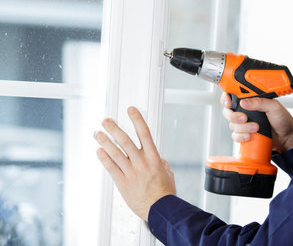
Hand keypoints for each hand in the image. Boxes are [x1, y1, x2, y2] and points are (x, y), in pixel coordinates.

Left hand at [94, 107, 175, 221]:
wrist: (160, 209)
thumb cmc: (165, 192)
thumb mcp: (167, 171)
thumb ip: (160, 161)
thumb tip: (155, 156)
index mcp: (154, 158)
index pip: (144, 133)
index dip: (137, 120)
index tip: (131, 110)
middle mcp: (141, 163)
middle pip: (125, 141)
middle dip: (114, 129)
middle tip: (106, 120)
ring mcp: (131, 172)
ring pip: (115, 153)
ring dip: (105, 141)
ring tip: (98, 133)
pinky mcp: (122, 183)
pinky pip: (111, 168)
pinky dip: (104, 158)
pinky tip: (99, 151)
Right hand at [221, 94, 292, 152]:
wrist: (287, 136)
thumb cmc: (282, 119)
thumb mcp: (274, 107)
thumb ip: (260, 102)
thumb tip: (244, 102)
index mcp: (250, 100)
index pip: (232, 96)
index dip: (226, 98)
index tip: (228, 103)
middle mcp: (244, 111)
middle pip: (228, 112)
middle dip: (234, 116)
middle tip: (245, 118)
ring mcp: (244, 123)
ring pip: (232, 125)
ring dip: (242, 128)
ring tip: (256, 128)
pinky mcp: (244, 134)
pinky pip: (235, 136)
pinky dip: (241, 137)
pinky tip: (250, 136)